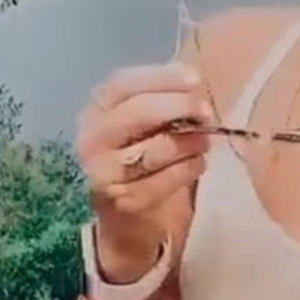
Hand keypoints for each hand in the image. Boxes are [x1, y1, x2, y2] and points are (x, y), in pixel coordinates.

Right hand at [76, 60, 215, 280]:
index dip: (161, 77)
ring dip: (188, 140)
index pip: (122, 83)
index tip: (195, 79)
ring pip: (153, 148)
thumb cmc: (140, 162)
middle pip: (136, 112)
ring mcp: (104, 173)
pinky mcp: (124, 202)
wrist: (126, 222)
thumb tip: (195, 87)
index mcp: (95, 111)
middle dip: (178, 106)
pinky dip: (188, 168)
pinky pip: (164, 179)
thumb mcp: (142, 127)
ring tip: (206, 140)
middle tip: (206, 111)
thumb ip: (161, 103)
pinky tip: (199, 164)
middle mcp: (92, 139)